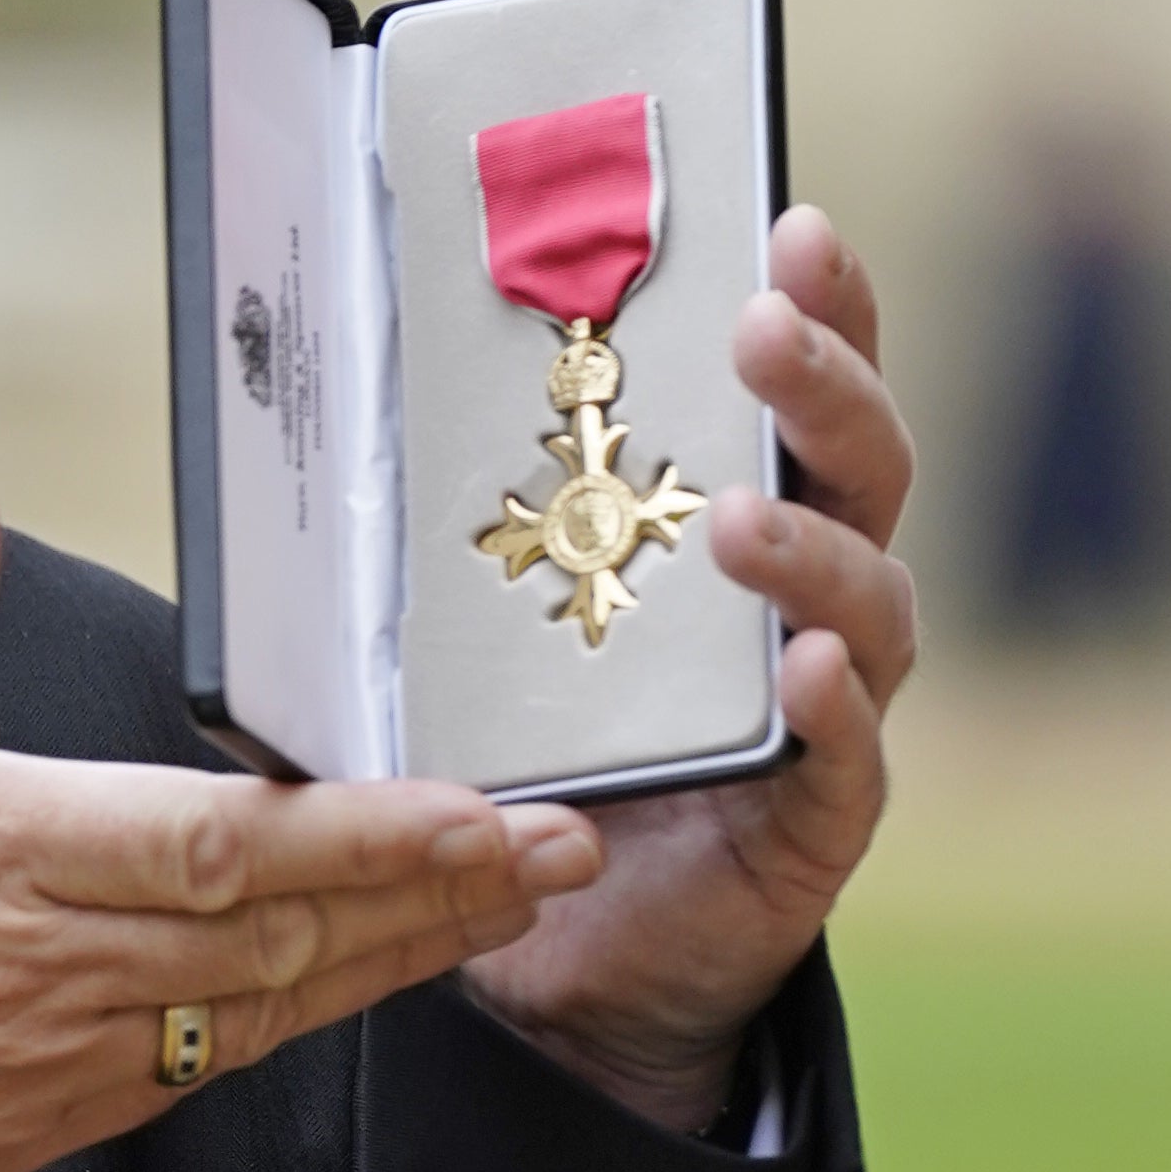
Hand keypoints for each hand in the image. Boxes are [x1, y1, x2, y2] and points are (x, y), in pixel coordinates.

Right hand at [0, 474, 600, 1171]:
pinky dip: (274, 1034)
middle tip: (563, 854)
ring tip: (494, 910)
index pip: (227, 845)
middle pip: (282, 939)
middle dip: (437, 895)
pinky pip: (178, 1085)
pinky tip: (331, 995)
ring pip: (253, 1021)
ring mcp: (25, 1071)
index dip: (380, 834)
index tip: (488, 809)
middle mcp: (26, 970)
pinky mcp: (4, 1139)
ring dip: (385, 967)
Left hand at [460, 207, 915, 1139]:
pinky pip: (849, 762)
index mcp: (734, 521)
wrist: (550, 951)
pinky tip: (803, 673)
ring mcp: (827, 710)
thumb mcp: (466, 619)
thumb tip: (300, 400)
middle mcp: (805, 598)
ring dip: (813, 548)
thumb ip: (428, 525)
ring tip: (744, 521)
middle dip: (824, 387)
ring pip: (870, 603)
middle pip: (860, 464)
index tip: (791, 220)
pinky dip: (833, 712)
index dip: (818, 303)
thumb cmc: (517, 755)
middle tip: (763, 327)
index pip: (795, 392)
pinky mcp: (815, 822)